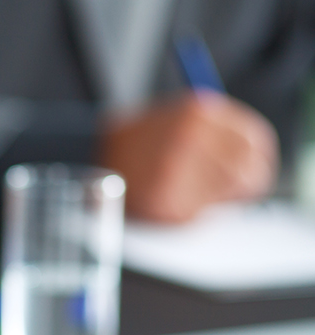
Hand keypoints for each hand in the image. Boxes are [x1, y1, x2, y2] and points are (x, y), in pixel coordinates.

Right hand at [100, 93, 277, 223]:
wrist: (84, 159)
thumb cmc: (137, 142)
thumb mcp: (178, 118)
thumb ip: (219, 132)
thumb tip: (257, 159)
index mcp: (197, 113)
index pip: (255, 142)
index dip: (258, 159)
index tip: (252, 168)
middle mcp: (189, 140)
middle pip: (247, 172)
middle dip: (241, 184)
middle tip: (229, 188)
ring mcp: (177, 174)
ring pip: (226, 195)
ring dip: (215, 198)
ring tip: (188, 190)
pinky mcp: (167, 205)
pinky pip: (200, 214)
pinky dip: (190, 212)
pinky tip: (168, 199)